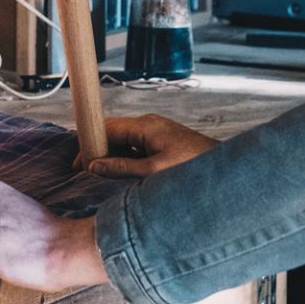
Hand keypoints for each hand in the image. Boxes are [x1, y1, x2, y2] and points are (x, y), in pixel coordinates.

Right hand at [86, 114, 216, 178]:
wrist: (226, 171)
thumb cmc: (193, 167)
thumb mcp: (154, 171)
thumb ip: (123, 168)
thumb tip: (94, 166)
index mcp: (146, 126)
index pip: (107, 128)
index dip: (89, 144)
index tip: (78, 164)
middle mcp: (150, 125)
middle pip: (114, 133)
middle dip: (98, 151)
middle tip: (84, 174)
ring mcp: (157, 134)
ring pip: (125, 142)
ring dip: (112, 157)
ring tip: (100, 178)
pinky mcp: (164, 144)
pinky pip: (138, 149)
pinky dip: (126, 160)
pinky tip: (123, 176)